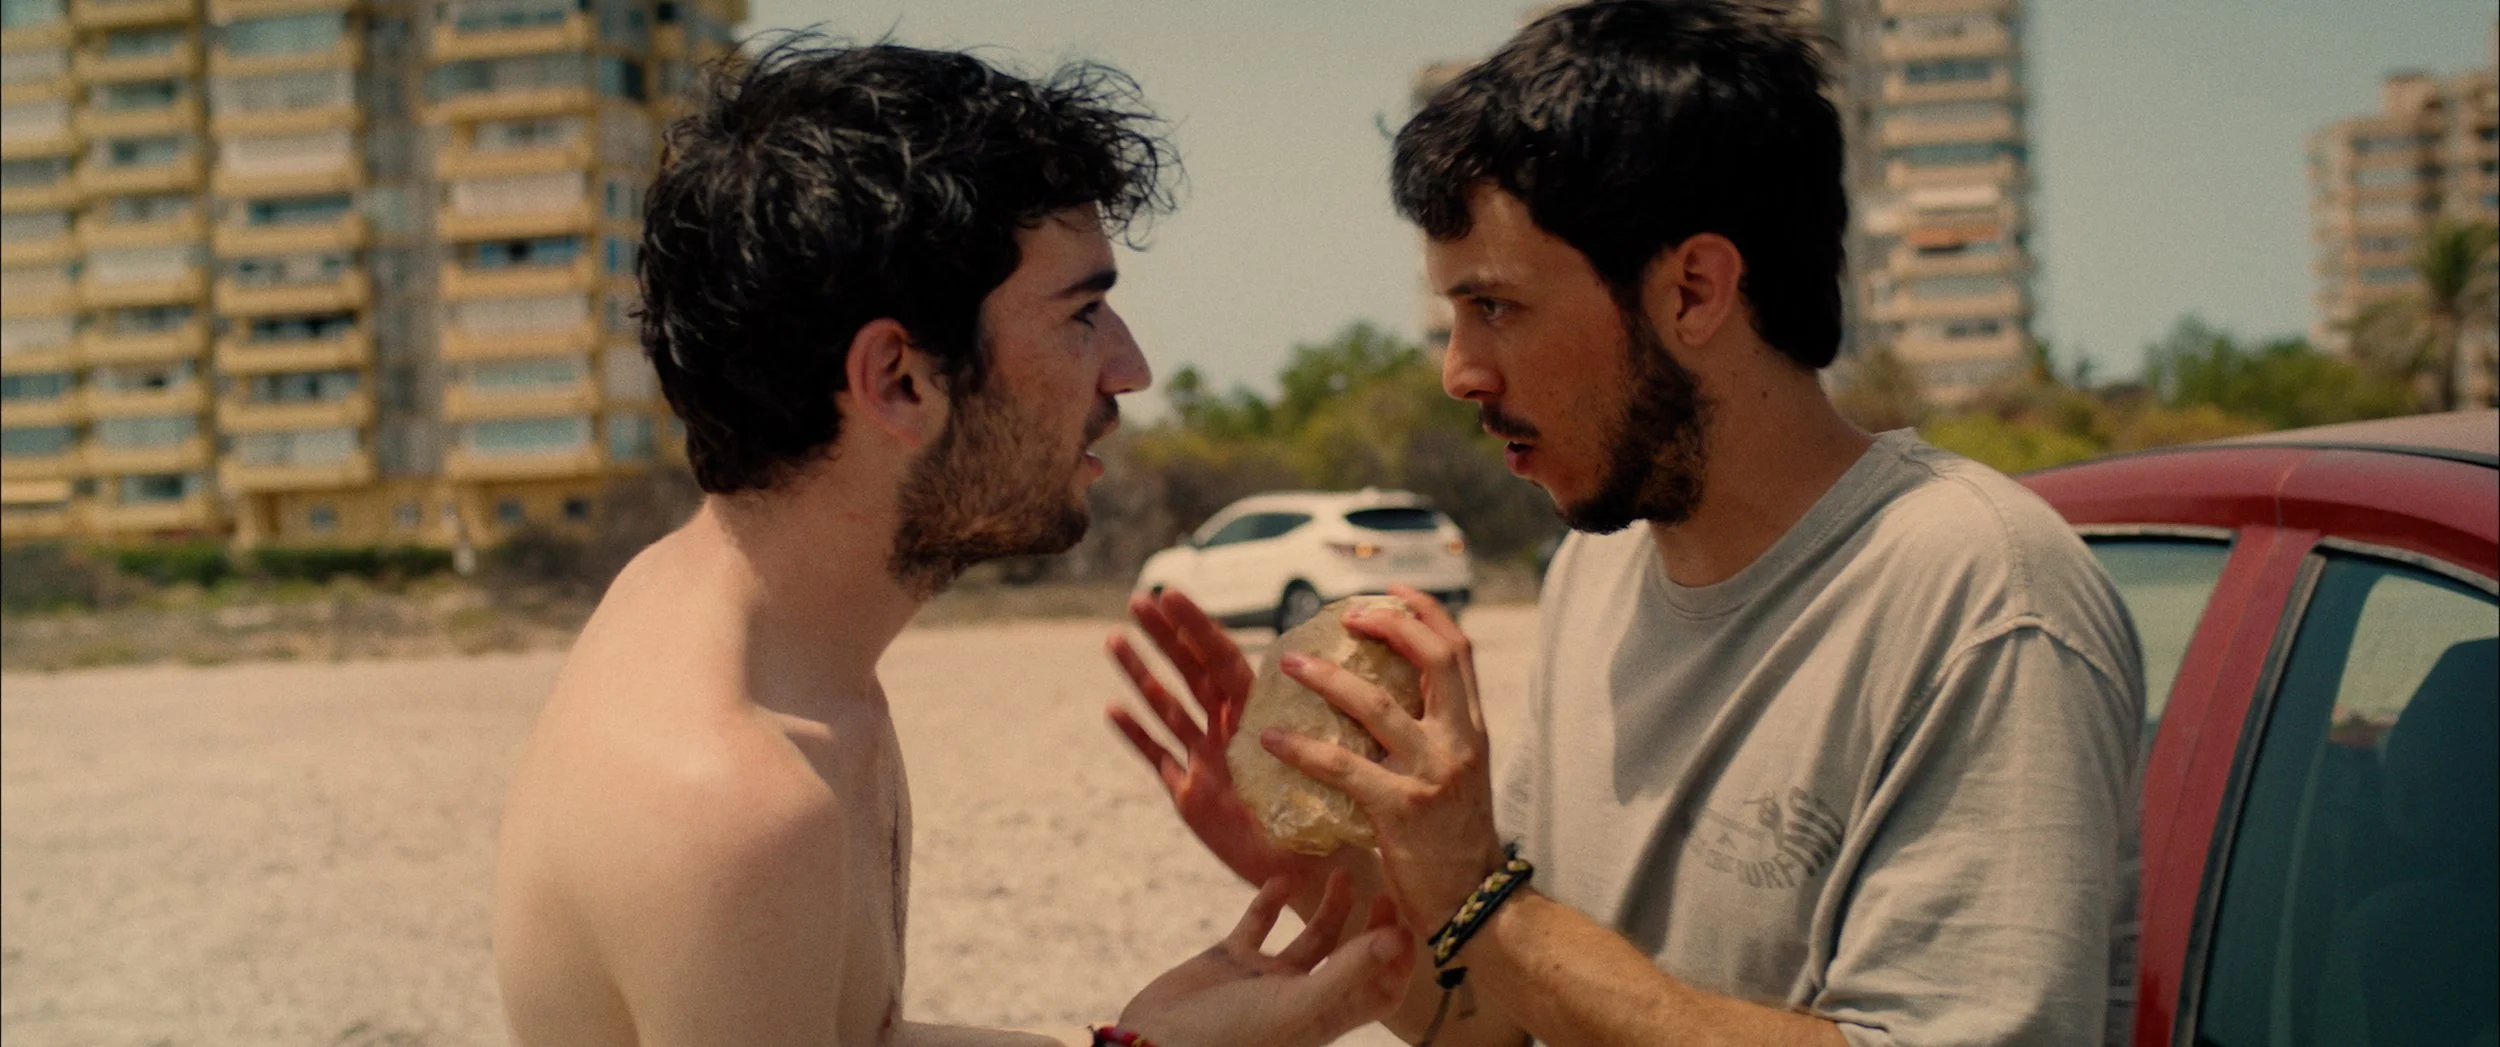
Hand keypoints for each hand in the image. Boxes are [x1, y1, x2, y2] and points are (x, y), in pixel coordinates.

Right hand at [1106, 590, 1349, 896]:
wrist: (1314, 869)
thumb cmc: (1332, 816)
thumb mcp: (1333, 763)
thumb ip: (1325, 730)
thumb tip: (1340, 680)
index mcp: (1262, 715)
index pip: (1223, 660)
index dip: (1196, 627)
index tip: (1171, 594)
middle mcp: (1231, 730)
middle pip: (1191, 673)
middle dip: (1163, 636)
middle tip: (1137, 599)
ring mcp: (1206, 760)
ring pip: (1167, 709)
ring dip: (1140, 675)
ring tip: (1114, 638)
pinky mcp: (1190, 795)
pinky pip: (1159, 757)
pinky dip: (1136, 735)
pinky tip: (1112, 710)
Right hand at [1120, 871, 1413, 1046]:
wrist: (1155, 1044)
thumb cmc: (1230, 1037)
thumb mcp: (1295, 1005)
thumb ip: (1345, 971)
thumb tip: (1398, 937)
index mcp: (1326, 1018)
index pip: (1381, 991)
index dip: (1398, 961)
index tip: (1404, 921)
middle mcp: (1302, 998)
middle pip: (1352, 960)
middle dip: (1371, 926)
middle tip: (1382, 890)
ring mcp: (1267, 980)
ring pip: (1311, 939)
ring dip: (1329, 907)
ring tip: (1342, 872)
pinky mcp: (1232, 962)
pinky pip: (1257, 927)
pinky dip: (1269, 902)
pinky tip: (1279, 879)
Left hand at [1260, 585, 1507, 939]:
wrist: (1472, 906)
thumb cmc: (1452, 842)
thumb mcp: (1455, 775)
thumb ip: (1431, 736)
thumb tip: (1383, 698)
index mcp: (1472, 730)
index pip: (1458, 652)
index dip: (1425, 613)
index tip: (1390, 591)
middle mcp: (1460, 743)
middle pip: (1435, 659)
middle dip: (1390, 626)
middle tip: (1347, 615)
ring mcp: (1433, 774)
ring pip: (1378, 706)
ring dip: (1329, 678)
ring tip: (1289, 664)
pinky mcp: (1402, 809)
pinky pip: (1343, 767)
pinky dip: (1302, 748)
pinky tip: (1271, 739)